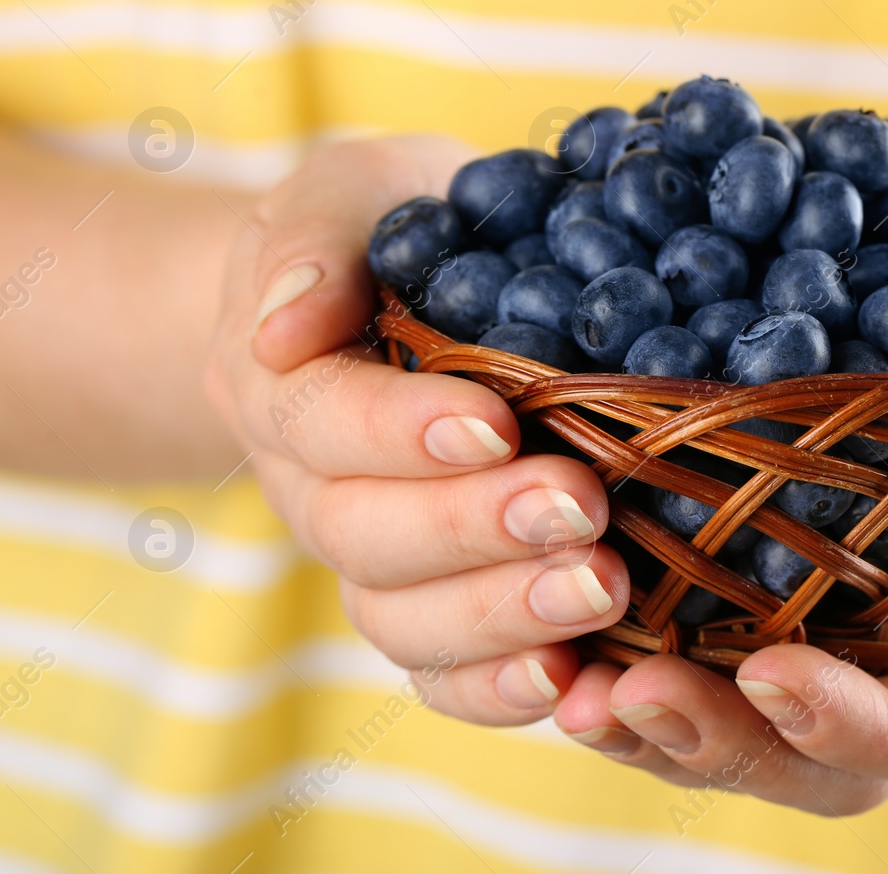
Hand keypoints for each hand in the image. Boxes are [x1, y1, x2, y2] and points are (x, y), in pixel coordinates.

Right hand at [203, 136, 628, 722]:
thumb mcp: (351, 195)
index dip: (400, 433)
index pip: (321, 420)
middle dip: (473, 530)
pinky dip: (498, 691)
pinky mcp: (432, 606)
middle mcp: (314, 488)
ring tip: (604, 589)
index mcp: (285, 384)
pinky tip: (576, 683)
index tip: (494, 422)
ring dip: (502, 616)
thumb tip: (283, 324)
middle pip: (366, 537)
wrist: (394, 294)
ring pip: (402, 621)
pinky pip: (442, 677)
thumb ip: (313, 242)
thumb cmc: (387, 230)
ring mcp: (372, 559)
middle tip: (580, 506)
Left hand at [550, 269, 887, 813]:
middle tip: (622, 695)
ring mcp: (867, 645)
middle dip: (724, 742)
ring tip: (568, 683)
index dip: (853, 722)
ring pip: (761, 729)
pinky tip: (574, 624)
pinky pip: (726, 653)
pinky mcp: (810, 596)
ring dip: (664, 722)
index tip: (769, 673)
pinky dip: (647, 655)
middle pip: (827, 762)